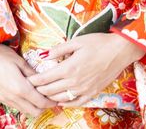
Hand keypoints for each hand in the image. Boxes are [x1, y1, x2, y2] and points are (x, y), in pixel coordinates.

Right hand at [0, 41, 56, 116]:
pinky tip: (24, 92)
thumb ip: (31, 72)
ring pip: (24, 110)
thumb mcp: (19, 60)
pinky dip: (23, 103)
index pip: (40, 102)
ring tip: (38, 94)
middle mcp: (12, 97)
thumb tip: (43, 79)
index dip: (51, 102)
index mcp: (19, 88)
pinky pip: (15, 105)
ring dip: (33, 106)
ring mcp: (4, 98)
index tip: (57, 98)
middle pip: (34, 111)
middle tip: (49, 97)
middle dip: (44, 107)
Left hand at [29, 32, 145, 106]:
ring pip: (61, 98)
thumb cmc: (97, 43)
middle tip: (31, 87)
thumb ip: (59, 49)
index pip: (46, 78)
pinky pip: (76, 102)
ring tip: (42, 94)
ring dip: (50, 97)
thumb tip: (45, 55)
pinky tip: (60, 101)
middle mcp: (75, 82)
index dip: (35, 80)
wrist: (119, 51)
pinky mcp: (93, 93)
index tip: (27, 79)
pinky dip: (66, 103)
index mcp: (69, 68)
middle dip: (39, 89)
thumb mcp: (76, 41)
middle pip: (51, 90)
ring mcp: (84, 90)